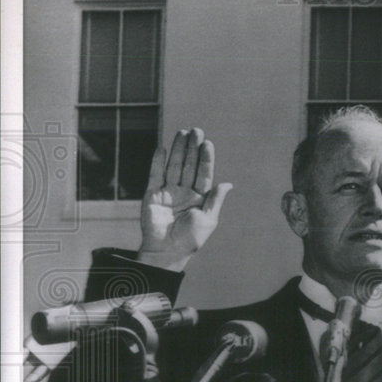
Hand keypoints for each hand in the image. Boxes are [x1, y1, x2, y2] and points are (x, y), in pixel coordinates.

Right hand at [138, 128, 231, 270]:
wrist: (167, 250)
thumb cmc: (190, 239)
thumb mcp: (208, 219)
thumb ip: (215, 200)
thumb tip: (228, 184)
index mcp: (200, 198)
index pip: (203, 173)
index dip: (206, 158)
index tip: (208, 143)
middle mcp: (184, 192)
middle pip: (188, 165)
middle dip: (192, 148)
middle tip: (196, 130)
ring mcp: (168, 191)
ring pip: (173, 166)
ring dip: (177, 149)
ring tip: (182, 132)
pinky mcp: (152, 194)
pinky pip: (155, 174)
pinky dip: (158, 161)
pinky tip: (163, 147)